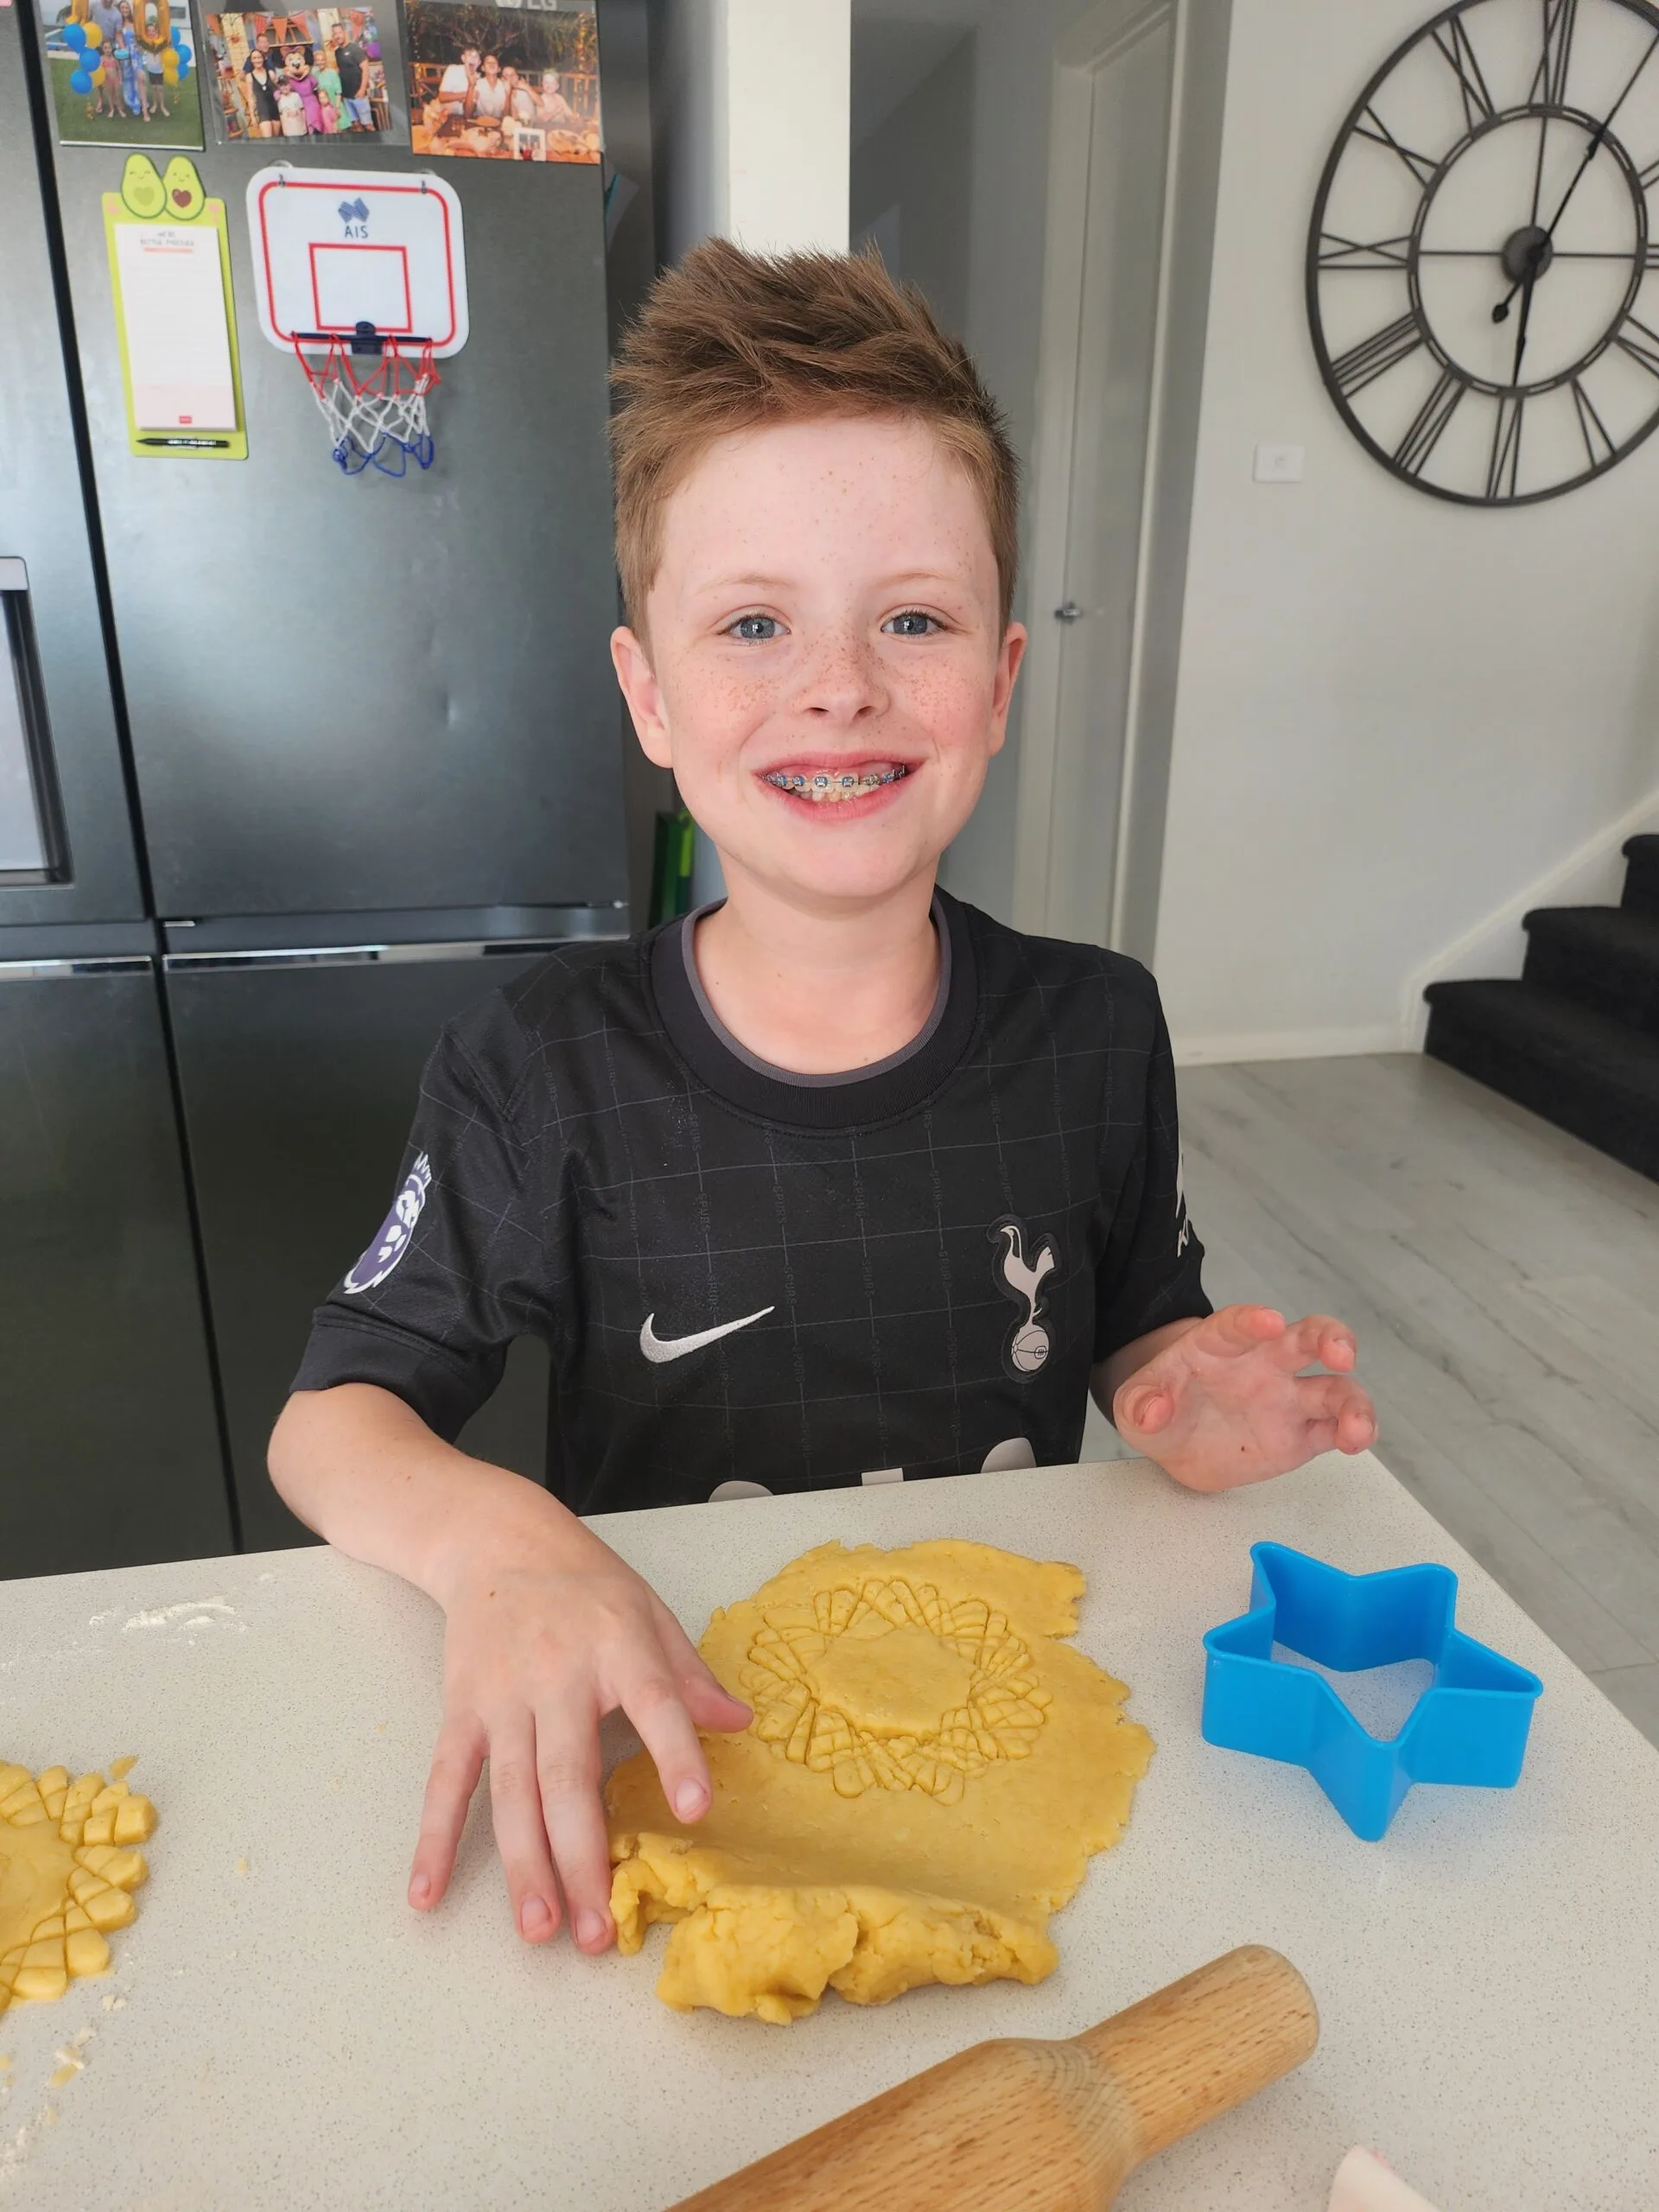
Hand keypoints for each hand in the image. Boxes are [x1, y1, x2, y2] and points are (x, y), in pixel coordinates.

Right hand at [409, 1521, 750, 1952]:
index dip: (675, 1753)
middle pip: (569, 1776)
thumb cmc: (585, 1582)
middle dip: (582, 1857)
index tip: (697, 1806)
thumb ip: (688, 1675)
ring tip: (539, 1929)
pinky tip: (428, 1891)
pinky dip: (434, 1836)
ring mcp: (503, 1696)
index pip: (654, 1700)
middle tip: (599, 1932)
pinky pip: (446, 1780)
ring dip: (523, 1864)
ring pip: (510, 1791)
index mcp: (619, 1644)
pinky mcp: (461, 1708)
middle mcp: (558, 1674)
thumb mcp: (649, 1611)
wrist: (495, 1539)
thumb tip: (738, 1727)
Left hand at [1112, 1304, 1375, 1492]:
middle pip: (1307, 1338)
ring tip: (1356, 1430)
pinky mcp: (1301, 1433)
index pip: (1238, 1324)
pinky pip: (1335, 1428)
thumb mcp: (1134, 1403)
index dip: (1253, 1320)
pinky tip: (1357, 1439)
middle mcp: (1264, 1363)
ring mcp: (1287, 1397)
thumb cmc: (1160, 1405)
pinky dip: (1353, 1431)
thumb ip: (1141, 1403)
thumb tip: (1151, 1411)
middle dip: (1330, 1338)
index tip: (1268, 1321)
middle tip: (1341, 1352)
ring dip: (1353, 1403)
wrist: (1176, 1439)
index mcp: (1221, 1344)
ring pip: (1335, 1388)